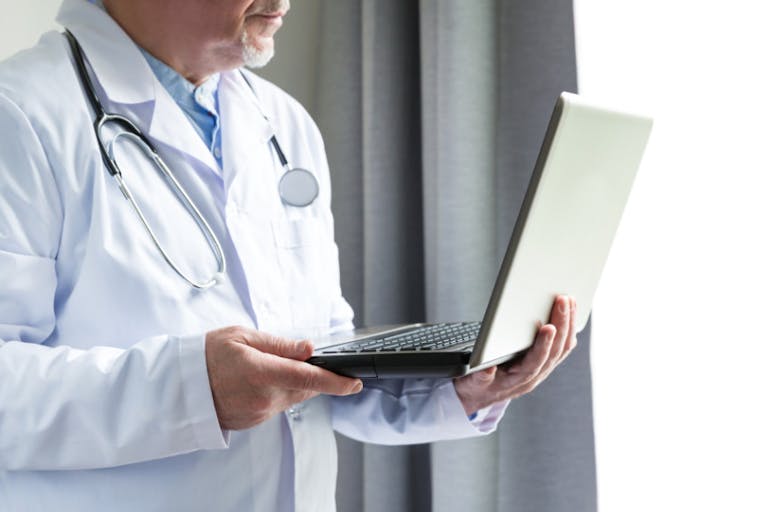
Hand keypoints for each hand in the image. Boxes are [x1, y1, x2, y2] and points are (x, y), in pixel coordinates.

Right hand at [205, 326, 362, 429]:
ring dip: (292, 382)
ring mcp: (259, 413)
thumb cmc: (208, 355)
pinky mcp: (254, 421)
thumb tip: (308, 348)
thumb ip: (279, 344)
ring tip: (266, 366)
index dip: (335, 382)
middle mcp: (263, 397)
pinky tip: (259, 380)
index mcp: (261, 372)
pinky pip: (277, 405)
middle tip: (299, 358)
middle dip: (312, 375)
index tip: (354, 383)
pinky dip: (277, 392)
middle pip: (304, 387)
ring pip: (292, 397)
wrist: (179, 386)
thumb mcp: (242, 336)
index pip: (308, 378)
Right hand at [454, 295, 577, 414]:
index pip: (535, 362)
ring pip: (562, 348)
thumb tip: (488, 367)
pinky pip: (561, 347)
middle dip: (561, 324)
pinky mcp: (544, 362)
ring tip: (570, 302)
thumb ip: (480, 377)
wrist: (480, 395)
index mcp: (518, 380)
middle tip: (563, 301)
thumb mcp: (473, 383)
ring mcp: (541, 369)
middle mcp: (534, 375)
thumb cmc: (477, 386)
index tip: (549, 327)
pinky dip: (567, 330)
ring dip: (568, 324)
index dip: (543, 345)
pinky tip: (569, 315)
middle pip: (554, 351)